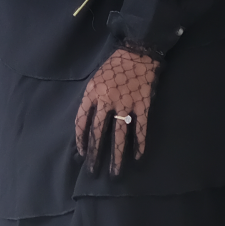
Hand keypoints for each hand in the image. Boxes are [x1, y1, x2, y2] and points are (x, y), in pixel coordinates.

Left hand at [73, 46, 159, 174]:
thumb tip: (87, 126)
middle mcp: (107, 100)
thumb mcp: (95, 80)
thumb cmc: (113, 67)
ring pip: (119, 134)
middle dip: (95, 153)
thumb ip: (91, 100)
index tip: (82, 153)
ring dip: (117, 155)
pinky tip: (138, 156)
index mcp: (92, 93)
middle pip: (98, 132)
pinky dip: (140, 143)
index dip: (81, 139)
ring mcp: (126, 103)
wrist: (137, 53)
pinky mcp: (143, 105)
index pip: (82, 120)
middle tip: (93, 171)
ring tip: (115, 172)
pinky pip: (141, 128)